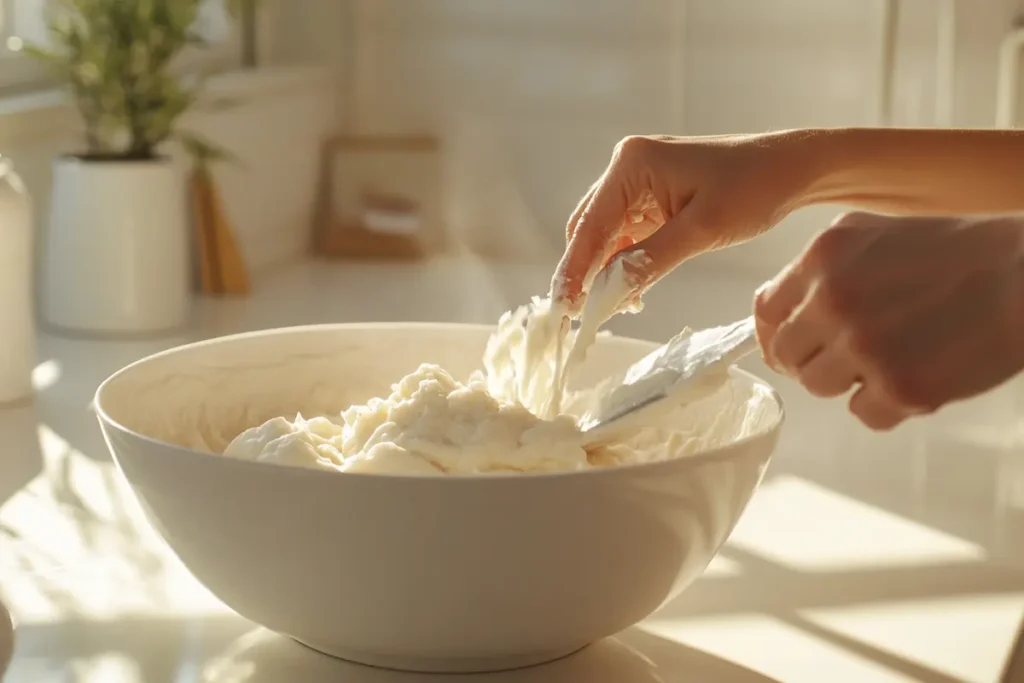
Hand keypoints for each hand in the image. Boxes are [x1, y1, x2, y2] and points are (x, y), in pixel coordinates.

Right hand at [551, 132, 814, 310]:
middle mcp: (626, 166)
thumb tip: (608, 293)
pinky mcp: (650, 195)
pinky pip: (625, 233)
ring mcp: (637, 180)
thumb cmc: (754, 189)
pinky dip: (625, 261)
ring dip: (606, 270)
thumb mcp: (702, 230)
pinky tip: (632, 289)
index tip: (563, 308)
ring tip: (613, 307)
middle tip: (583, 316)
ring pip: (604, 234)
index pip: (591, 226)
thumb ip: (650, 260)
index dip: (574, 270)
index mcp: (631, 164)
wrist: (791, 170)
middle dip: (586, 272)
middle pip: (588, 229)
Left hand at [754, 211, 1023, 429]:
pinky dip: (887, 405)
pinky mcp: (900, 388)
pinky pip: (864, 414)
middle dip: (813, 358)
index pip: (765, 310)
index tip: (791, 344)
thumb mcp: (874, 232)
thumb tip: (781, 305)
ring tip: (893, 356)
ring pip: (820, 387)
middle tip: (849, 355)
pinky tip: (917, 375)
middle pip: (786, 354)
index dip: (775, 333)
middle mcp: (833, 301)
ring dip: (850, 381)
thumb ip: (821, 266)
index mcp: (823, 258)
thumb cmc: (959, 252)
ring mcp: (864, 347)